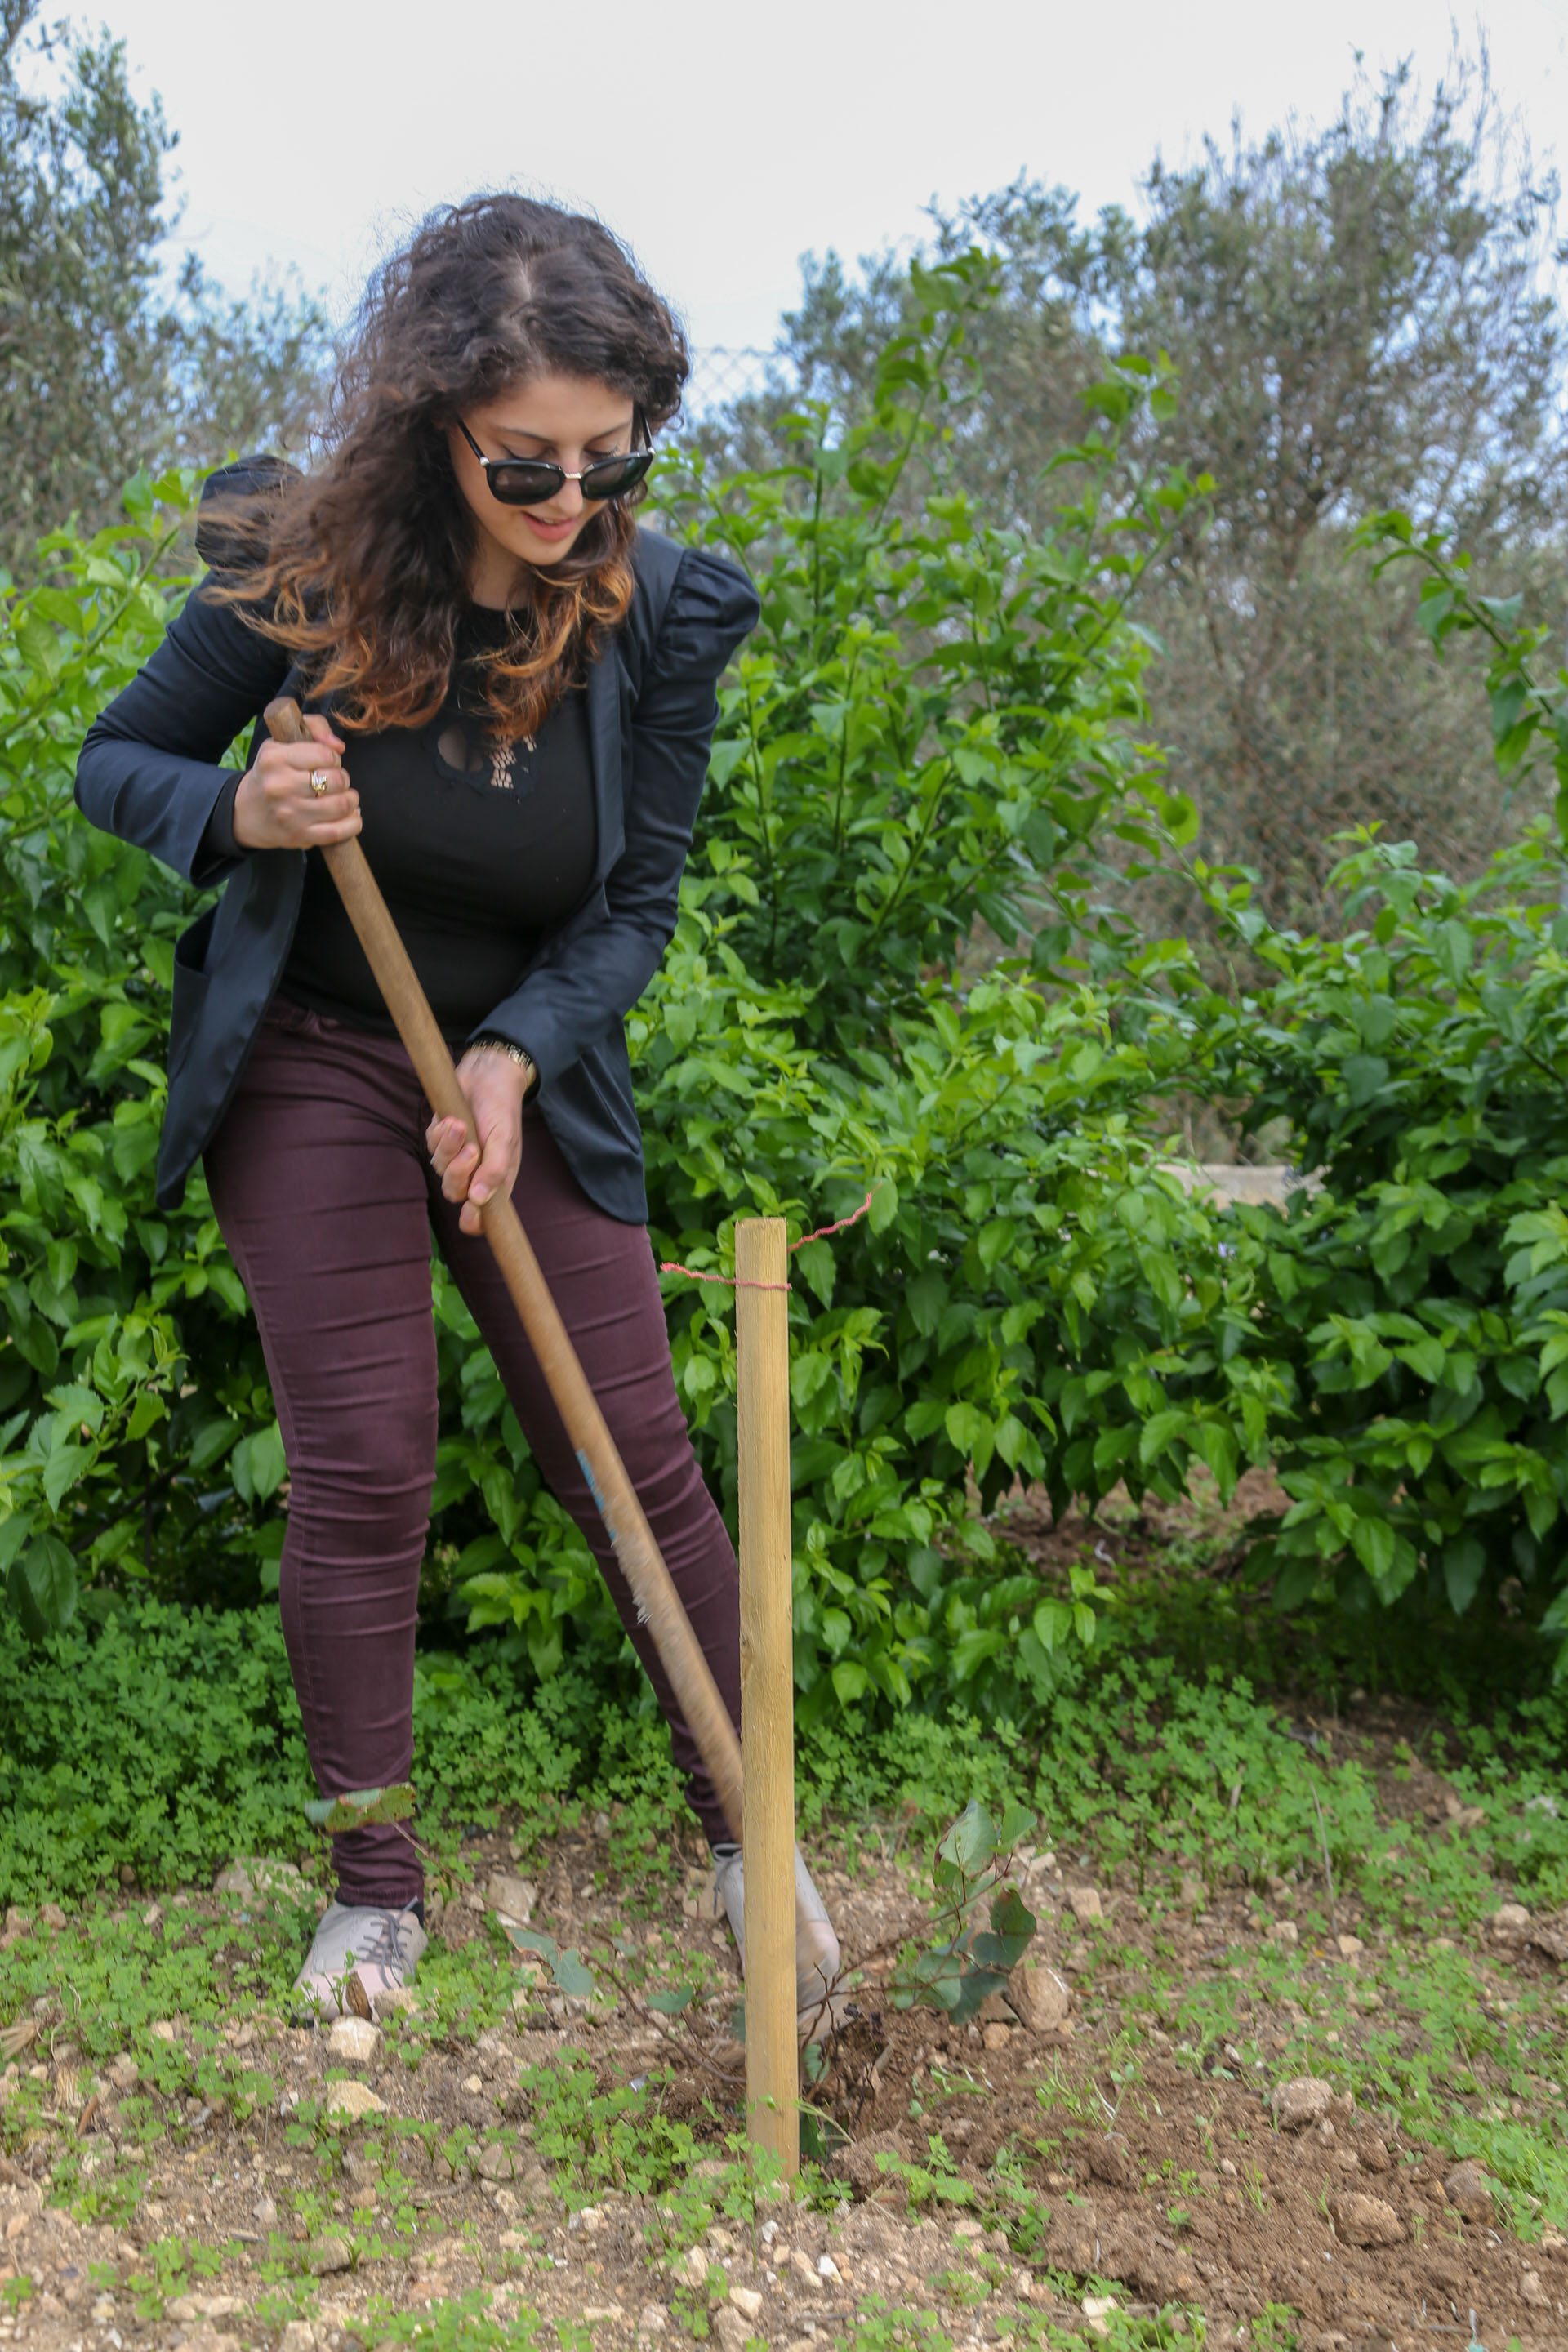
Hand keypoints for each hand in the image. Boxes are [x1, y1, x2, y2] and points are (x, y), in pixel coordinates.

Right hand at [233, 710, 360, 849]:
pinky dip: (353, 823)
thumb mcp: (282, 741)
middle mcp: (280, 787)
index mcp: (274, 759)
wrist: (249, 812)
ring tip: (343, 796)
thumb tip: (338, 746)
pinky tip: (349, 815)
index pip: (325, 754)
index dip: (333, 757)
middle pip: (338, 780)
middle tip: (335, 781)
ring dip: (350, 799)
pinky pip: (340, 832)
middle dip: (343, 778)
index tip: (327, 762)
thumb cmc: (273, 773)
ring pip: (342, 804)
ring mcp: (290, 814)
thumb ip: (314, 727)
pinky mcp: (300, 836)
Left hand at [427, 1048, 533, 1236]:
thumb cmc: (502, 1110)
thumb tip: (479, 1200)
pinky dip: (441, 1133)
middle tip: (472, 1149)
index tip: (470, 1212)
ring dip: (450, 1146)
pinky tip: (453, 1118)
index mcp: (495, 1180)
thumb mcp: (505, 1140)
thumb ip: (495, 1170)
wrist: (488, 1076)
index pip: (481, 1215)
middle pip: (455, 1192)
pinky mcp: (439, 1139)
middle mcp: (473, 1173)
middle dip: (459, 1172)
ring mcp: (454, 1157)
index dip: (474, 1220)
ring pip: (440, 1168)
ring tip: (461, 1124)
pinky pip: (431, 1146)